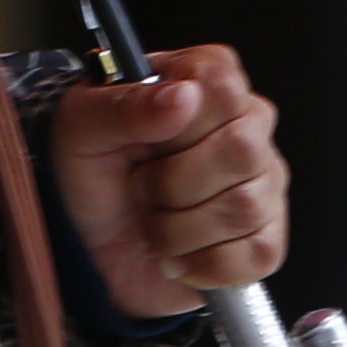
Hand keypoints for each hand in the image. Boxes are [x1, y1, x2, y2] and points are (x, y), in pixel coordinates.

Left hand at [47, 42, 287, 317]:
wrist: (93, 246)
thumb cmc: (94, 175)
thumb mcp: (81, 129)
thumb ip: (123, 105)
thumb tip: (182, 97)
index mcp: (206, 82)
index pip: (219, 84)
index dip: (174, 122)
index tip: (143, 141)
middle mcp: (248, 124)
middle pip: (241, 150)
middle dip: (171, 184)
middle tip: (141, 187)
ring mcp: (264, 182)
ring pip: (244, 208)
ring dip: (177, 229)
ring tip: (154, 223)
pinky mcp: (265, 238)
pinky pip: (257, 255)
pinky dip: (201, 265)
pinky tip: (178, 256)